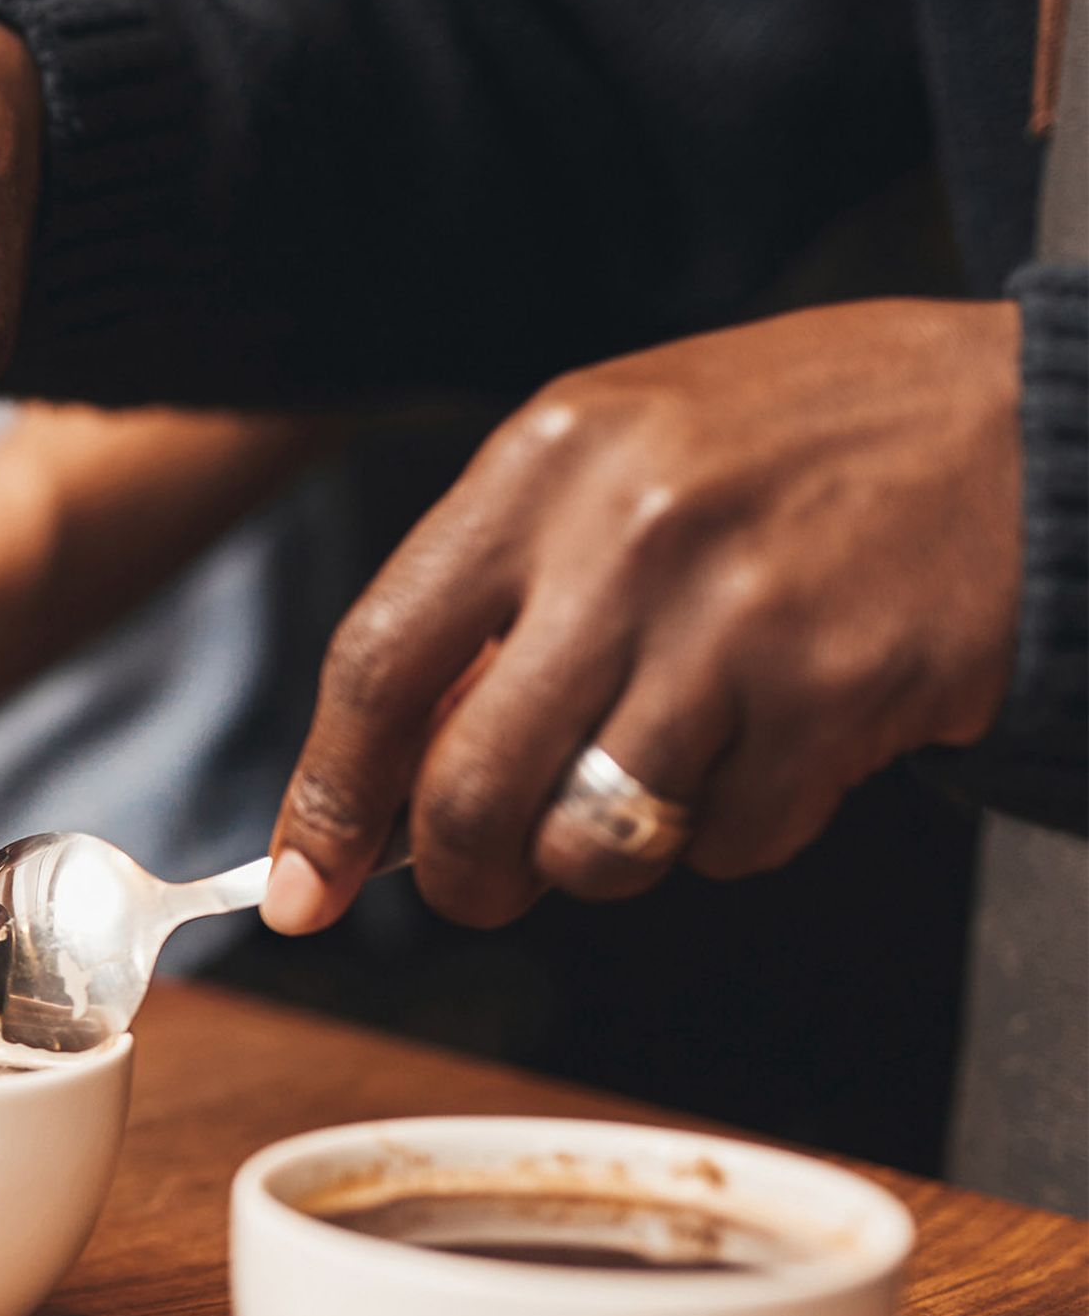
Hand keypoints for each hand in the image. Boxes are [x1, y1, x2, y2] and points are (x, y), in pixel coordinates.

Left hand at [260, 299, 1023, 933]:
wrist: (1025, 424)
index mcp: (544, 462)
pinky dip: (735, 833)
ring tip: (668, 771)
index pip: (377, 661)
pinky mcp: (833, 693)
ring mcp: (734, 616)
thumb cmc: (791, 457)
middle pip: (469, 789)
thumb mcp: (614, 466)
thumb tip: (383, 785)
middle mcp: (628, 533)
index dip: (325, 798)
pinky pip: (725, 849)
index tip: (299, 890)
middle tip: (485, 882)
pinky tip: (780, 741)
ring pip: (592, 843)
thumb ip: (494, 604)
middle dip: (462, 876)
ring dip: (608, 856)